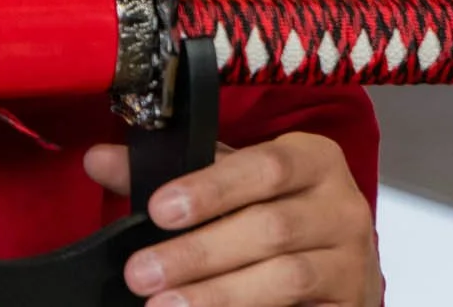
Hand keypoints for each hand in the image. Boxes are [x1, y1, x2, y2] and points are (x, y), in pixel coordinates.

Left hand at [84, 133, 381, 306]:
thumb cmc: (275, 209)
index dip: (211, 188)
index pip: (264, 167)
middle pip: (269, 228)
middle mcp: (341, 207)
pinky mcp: (353, 304)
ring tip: (165, 305)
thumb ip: (167, 171)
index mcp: (313, 159)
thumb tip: (98, 161)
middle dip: (199, 254)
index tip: (159, 210)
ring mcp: (353, 261)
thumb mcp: (227, 182)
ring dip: (219, 295)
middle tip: (142, 273)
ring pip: (285, 277)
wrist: (337, 261)